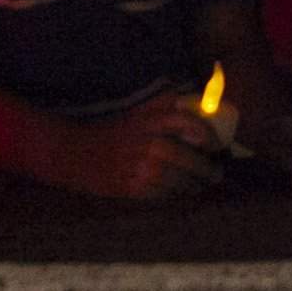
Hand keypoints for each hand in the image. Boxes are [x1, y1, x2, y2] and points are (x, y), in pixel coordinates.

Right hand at [61, 96, 222, 199]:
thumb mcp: (139, 110)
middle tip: (216, 175)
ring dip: (192, 185)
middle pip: (188, 158)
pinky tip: (177, 194)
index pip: (189, 124)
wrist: (75, 152)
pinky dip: (172, 194)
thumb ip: (166, 102)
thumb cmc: (114, 131)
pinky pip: (161, 193)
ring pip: (177, 180)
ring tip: (199, 186)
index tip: (214, 145)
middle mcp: (149, 143)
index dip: (206, 135)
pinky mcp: (132, 188)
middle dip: (206, 169)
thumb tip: (197, 96)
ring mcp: (141, 167)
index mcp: (151, 120)